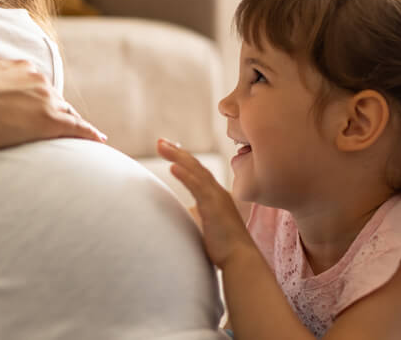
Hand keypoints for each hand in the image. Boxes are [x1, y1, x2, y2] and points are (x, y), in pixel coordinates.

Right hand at [0, 59, 107, 149]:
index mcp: (14, 68)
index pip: (35, 84)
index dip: (39, 98)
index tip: (41, 106)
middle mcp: (34, 80)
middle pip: (54, 99)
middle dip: (58, 112)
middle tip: (66, 126)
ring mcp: (43, 99)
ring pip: (66, 114)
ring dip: (73, 125)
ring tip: (85, 136)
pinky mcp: (47, 121)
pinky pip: (76, 128)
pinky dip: (89, 134)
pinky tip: (99, 140)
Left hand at [157, 138, 255, 268]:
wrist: (240, 259)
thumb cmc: (224, 247)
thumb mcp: (206, 227)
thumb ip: (195, 217)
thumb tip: (182, 214)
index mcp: (216, 196)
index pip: (198, 172)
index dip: (183, 160)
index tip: (169, 150)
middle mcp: (217, 192)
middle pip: (195, 166)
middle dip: (177, 152)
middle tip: (160, 141)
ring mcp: (217, 198)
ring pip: (196, 171)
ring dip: (178, 157)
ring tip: (162, 146)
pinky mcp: (214, 206)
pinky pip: (197, 186)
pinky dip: (185, 175)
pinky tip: (173, 166)